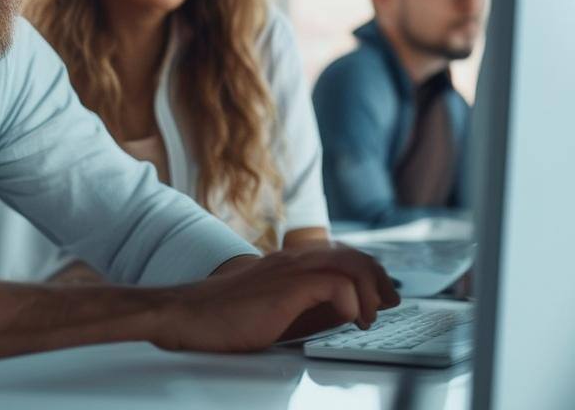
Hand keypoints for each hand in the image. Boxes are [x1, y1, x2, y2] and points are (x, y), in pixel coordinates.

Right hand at [152, 243, 398, 353]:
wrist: (183, 314)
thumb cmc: (219, 317)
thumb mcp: (270, 311)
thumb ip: (303, 307)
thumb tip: (342, 314)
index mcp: (287, 264)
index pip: (340, 255)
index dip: (368, 273)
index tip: (382, 295)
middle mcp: (291, 260)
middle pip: (353, 255)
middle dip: (379, 280)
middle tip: (390, 303)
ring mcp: (288, 270)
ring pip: (350, 265)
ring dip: (370, 291)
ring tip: (371, 316)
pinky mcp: (285, 287)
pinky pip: (336, 285)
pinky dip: (352, 302)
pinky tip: (351, 319)